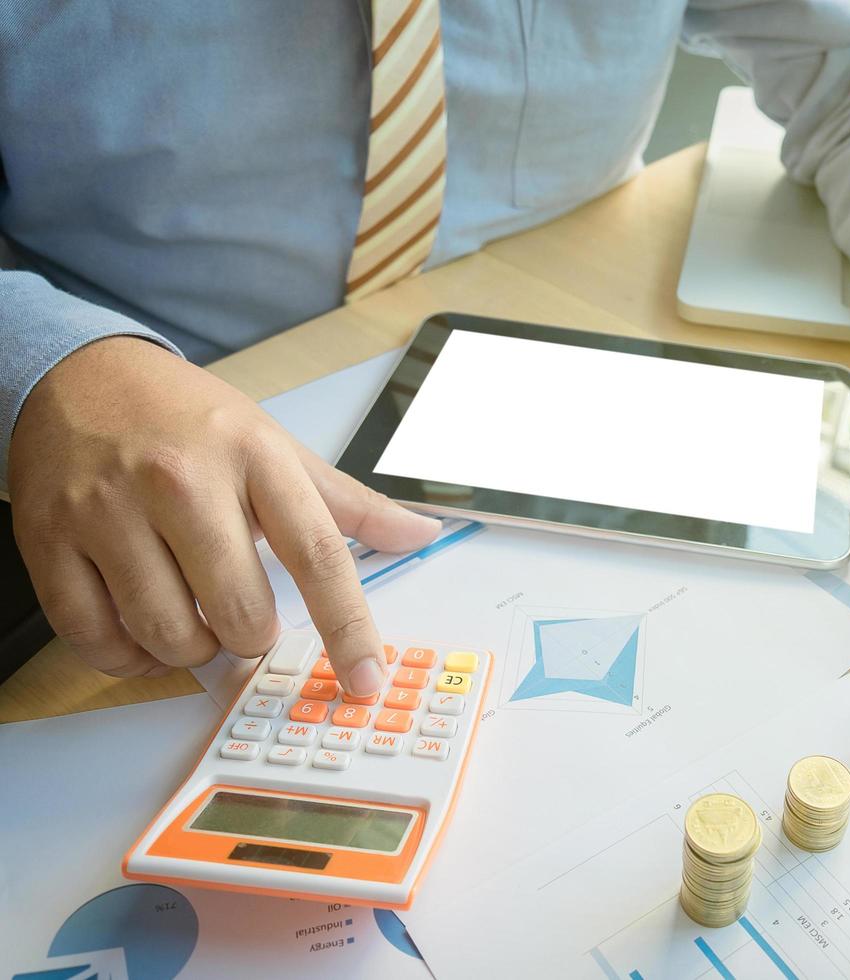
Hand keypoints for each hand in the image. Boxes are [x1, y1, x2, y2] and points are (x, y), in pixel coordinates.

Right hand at [8, 336, 440, 693]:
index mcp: (253, 456)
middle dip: (252, 637)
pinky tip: (143, 633)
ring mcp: (109, 509)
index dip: (348, 627)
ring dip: (192, 650)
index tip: (367, 676)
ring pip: (168, 633)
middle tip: (247, 620)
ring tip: (196, 621)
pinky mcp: (50, 537)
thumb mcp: (276, 446)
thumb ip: (349, 503)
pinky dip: (128, 656)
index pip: (318, 554)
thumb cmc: (189, 420)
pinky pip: (95, 637)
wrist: (82, 376)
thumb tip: (420, 534)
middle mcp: (181, 480)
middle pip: (240, 610)